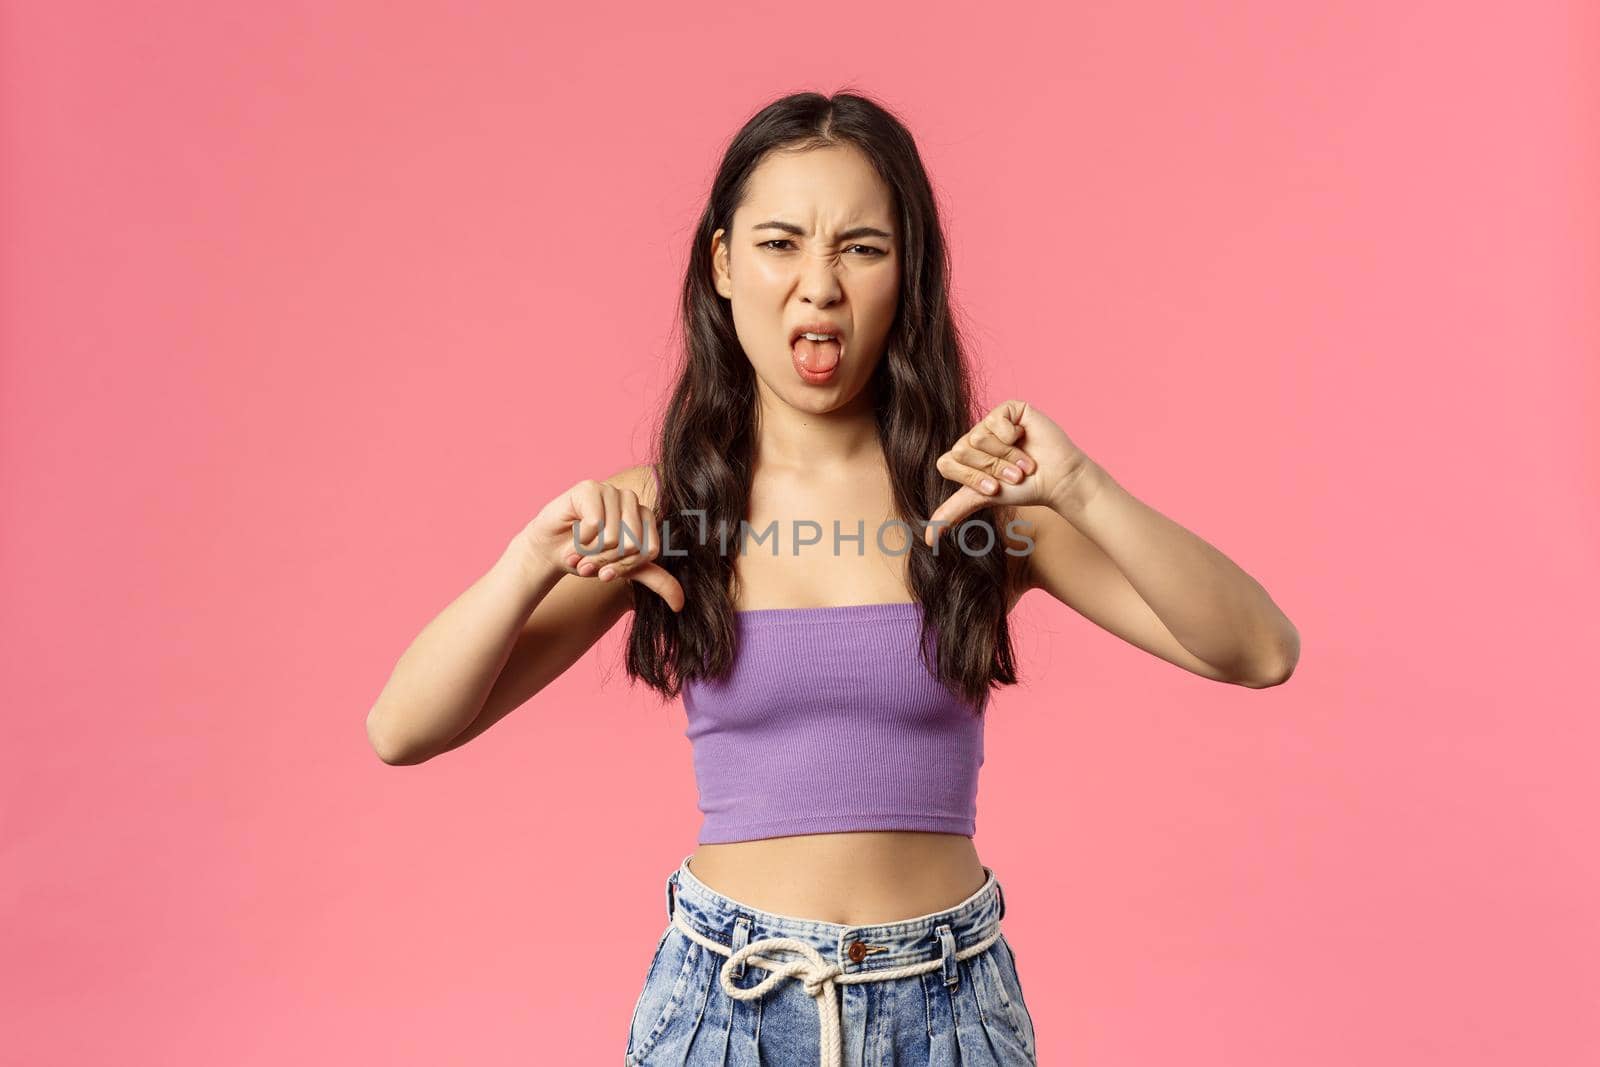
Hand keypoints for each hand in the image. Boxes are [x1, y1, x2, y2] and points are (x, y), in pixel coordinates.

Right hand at [518, 478, 684, 611]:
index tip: (607, 571)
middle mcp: (632, 500)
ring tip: (580, 549)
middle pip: (632, 544)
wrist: (550, 551)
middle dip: (606, 561)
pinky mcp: (590, 488)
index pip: (648, 551)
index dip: (625, 567)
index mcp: (645, 518)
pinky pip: (596, 522)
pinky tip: (573, 532)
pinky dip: (581, 537)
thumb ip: (655, 580)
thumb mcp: (624, 571)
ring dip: (591, 552)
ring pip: (613, 535)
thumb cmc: (588, 557)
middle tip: (588, 560)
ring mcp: (611, 491)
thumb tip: (679, 604)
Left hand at [923, 399, 1094, 546]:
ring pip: (978, 437)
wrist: (1056, 480)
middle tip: (1014, 474)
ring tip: (1024, 461)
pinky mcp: (1008, 408)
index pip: (946, 464)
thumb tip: (927, 539)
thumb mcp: (982, 499)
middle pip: (962, 450)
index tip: (995, 489)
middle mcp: (973, 436)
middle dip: (992, 469)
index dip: (972, 479)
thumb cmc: (1024, 489)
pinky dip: (1012, 436)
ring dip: (1007, 456)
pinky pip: (995, 421)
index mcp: (962, 456)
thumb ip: (952, 512)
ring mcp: (990, 421)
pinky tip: (1025, 438)